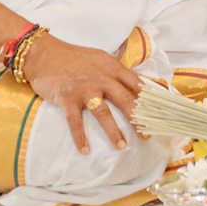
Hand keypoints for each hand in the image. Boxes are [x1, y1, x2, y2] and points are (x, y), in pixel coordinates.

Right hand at [22, 32, 141, 155]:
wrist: (45, 55)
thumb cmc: (76, 58)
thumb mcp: (102, 59)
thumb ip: (119, 72)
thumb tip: (141, 83)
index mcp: (113, 68)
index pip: (137, 84)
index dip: (150, 99)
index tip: (160, 113)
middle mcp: (102, 78)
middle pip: (125, 100)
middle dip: (138, 119)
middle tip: (147, 135)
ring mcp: (84, 89)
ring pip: (103, 113)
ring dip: (113, 131)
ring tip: (122, 147)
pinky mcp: (67, 98)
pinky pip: (75, 121)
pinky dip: (80, 137)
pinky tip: (85, 150)